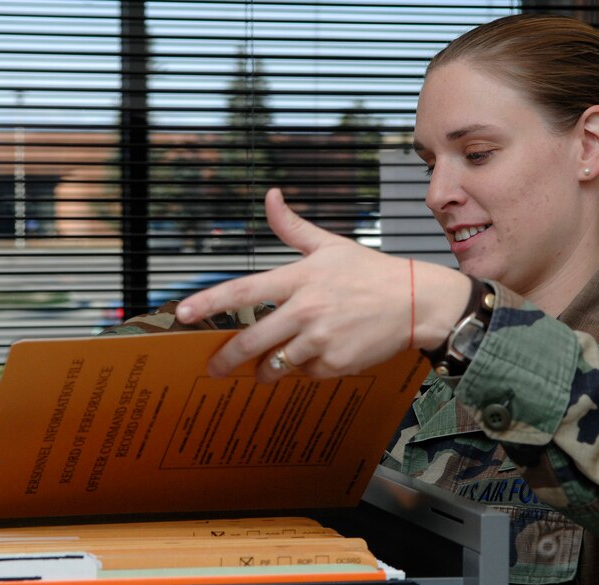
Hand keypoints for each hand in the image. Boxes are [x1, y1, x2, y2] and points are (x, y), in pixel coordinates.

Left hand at [175, 188, 470, 381]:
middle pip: (250, 341)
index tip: (183, 313)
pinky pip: (305, 375)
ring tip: (266, 369)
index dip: (210, 303)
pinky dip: (305, 370)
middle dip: (226, 359)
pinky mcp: (334, 364)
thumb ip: (292, 227)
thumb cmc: (371, 273)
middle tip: (213, 368)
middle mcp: (305, 310)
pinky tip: (320, 357)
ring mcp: (319, 340)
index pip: (243, 290)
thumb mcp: (330, 245)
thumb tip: (270, 196)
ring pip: (275, 365)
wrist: (415, 301)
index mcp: (298, 278)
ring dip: (266, 370)